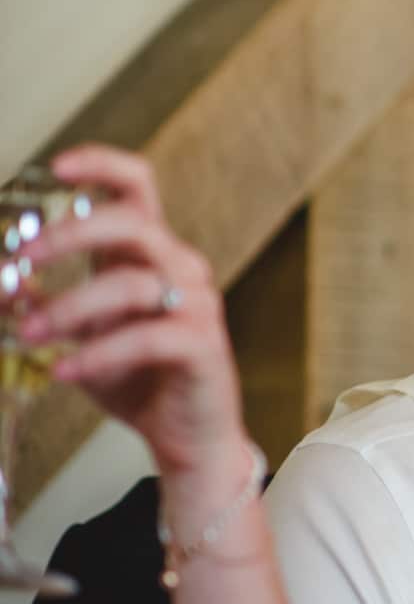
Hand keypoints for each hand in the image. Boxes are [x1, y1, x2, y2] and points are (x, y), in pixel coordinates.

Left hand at [16, 145, 256, 515]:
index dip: (102, 166)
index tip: (56, 168)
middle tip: (21, 260)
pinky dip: (97, 353)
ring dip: (69, 307)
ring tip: (28, 334)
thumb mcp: (77, 337)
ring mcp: (198, 304)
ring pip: (132, 283)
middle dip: (70, 235)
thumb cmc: (137, 380)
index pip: (138, 187)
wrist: (185, 437)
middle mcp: (180, 268)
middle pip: (133, 222)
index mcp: (151, 254)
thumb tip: (1, 284)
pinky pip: (147, 337)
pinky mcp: (203, 345)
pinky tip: (64, 370)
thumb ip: (42, 306)